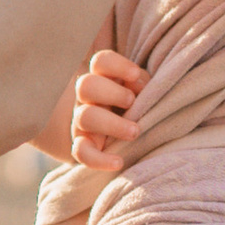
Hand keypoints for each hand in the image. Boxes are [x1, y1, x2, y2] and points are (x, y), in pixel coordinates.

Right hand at [69, 48, 146, 168]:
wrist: (131, 136)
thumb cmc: (140, 105)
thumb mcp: (143, 89)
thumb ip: (141, 82)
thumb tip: (138, 83)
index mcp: (104, 78)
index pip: (100, 62)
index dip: (116, 65)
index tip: (135, 75)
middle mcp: (88, 98)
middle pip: (86, 86)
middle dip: (112, 93)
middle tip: (132, 102)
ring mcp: (83, 122)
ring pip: (84, 117)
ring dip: (112, 123)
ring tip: (135, 131)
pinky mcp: (84, 145)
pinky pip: (81, 152)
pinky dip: (98, 159)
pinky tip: (118, 162)